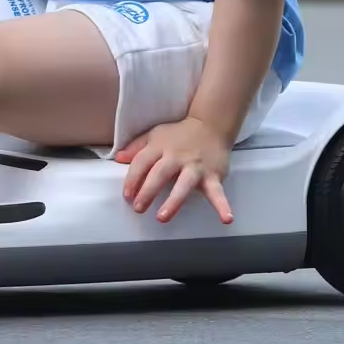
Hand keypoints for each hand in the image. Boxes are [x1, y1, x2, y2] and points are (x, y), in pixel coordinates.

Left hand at [114, 116, 233, 224]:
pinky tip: (226, 219)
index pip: (142, 162)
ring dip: (174, 201)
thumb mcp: (155, 135)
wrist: (211, 125)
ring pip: (184, 184)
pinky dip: (223, 205)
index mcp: (160, 146)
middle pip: (160, 173)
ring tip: (162, 217)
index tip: (126, 195)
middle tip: (138, 208)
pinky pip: (218, 192)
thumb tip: (117, 158)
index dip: (132, 178)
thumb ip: (136, 147)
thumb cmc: (179, 134)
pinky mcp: (213, 175)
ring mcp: (196, 166)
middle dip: (148, 191)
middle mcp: (177, 156)